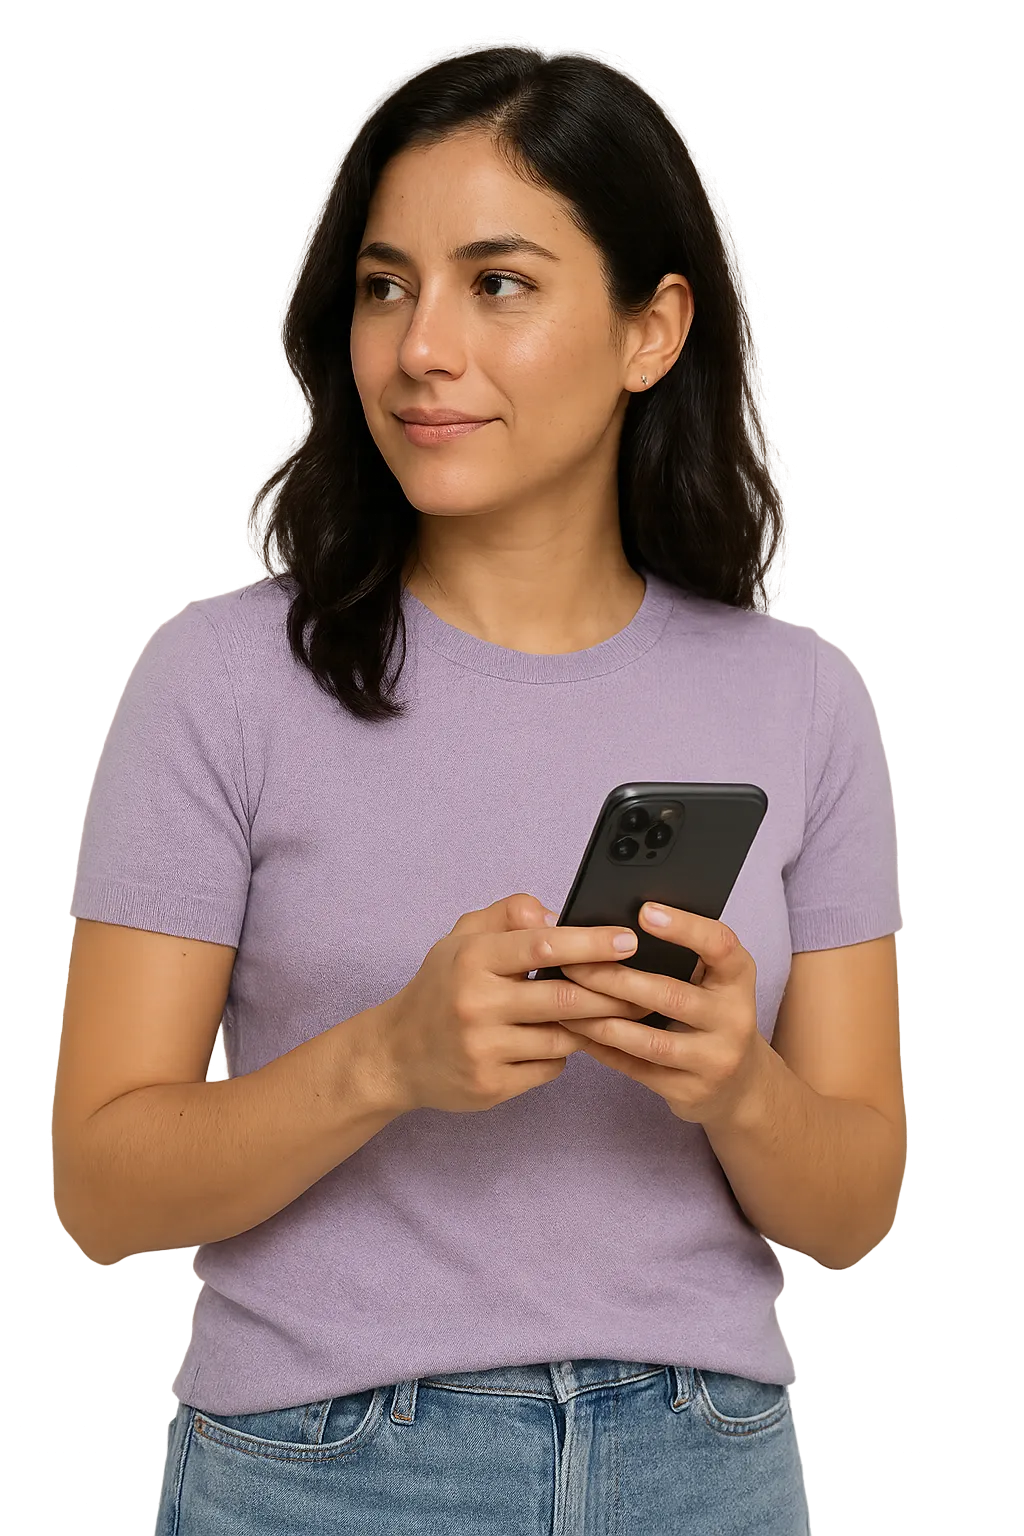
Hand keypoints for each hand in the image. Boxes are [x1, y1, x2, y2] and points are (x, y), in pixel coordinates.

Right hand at [369, 893, 649, 1116]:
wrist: (394, 1054)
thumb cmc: (440, 988)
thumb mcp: (462, 937)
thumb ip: (507, 914)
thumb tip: (556, 916)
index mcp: (472, 959)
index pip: (542, 946)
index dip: (591, 943)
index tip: (627, 941)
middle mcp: (476, 1004)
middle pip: (565, 999)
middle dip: (612, 995)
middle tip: (645, 989)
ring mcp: (483, 1049)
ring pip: (563, 1039)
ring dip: (591, 1028)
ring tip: (610, 1015)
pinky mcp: (491, 1086)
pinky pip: (549, 1069)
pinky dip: (561, 1056)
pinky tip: (558, 1043)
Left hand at [558, 902, 766, 1129]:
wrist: (742, 1085)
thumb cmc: (713, 1015)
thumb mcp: (714, 980)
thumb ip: (681, 955)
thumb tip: (613, 928)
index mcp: (738, 978)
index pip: (720, 945)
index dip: (684, 927)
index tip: (644, 912)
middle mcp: (734, 1018)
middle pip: (669, 994)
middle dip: (613, 979)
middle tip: (572, 963)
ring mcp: (714, 1059)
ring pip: (648, 1039)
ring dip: (599, 1019)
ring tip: (563, 1002)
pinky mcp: (690, 1091)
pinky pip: (637, 1068)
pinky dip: (602, 1049)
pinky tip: (576, 1032)